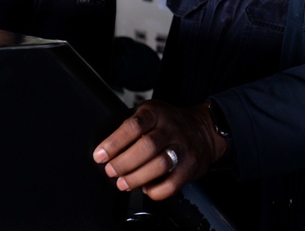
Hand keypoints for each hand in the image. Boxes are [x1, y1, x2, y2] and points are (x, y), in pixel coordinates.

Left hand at [93, 99, 227, 199]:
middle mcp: (170, 129)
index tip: (100, 155)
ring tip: (124, 183)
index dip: (114, 142)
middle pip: (146, 147)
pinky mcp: (190, 166)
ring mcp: (182, 147)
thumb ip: (131, 128)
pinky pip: (172, 184)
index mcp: (156, 113)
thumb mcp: (150, 114)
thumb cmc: (169, 123)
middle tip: (111, 171)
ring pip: (159, 165)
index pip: (133, 126)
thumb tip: (107, 151)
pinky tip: (147, 189)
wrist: (203, 129)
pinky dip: (156, 191)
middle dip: (124, 163)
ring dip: (137, 178)